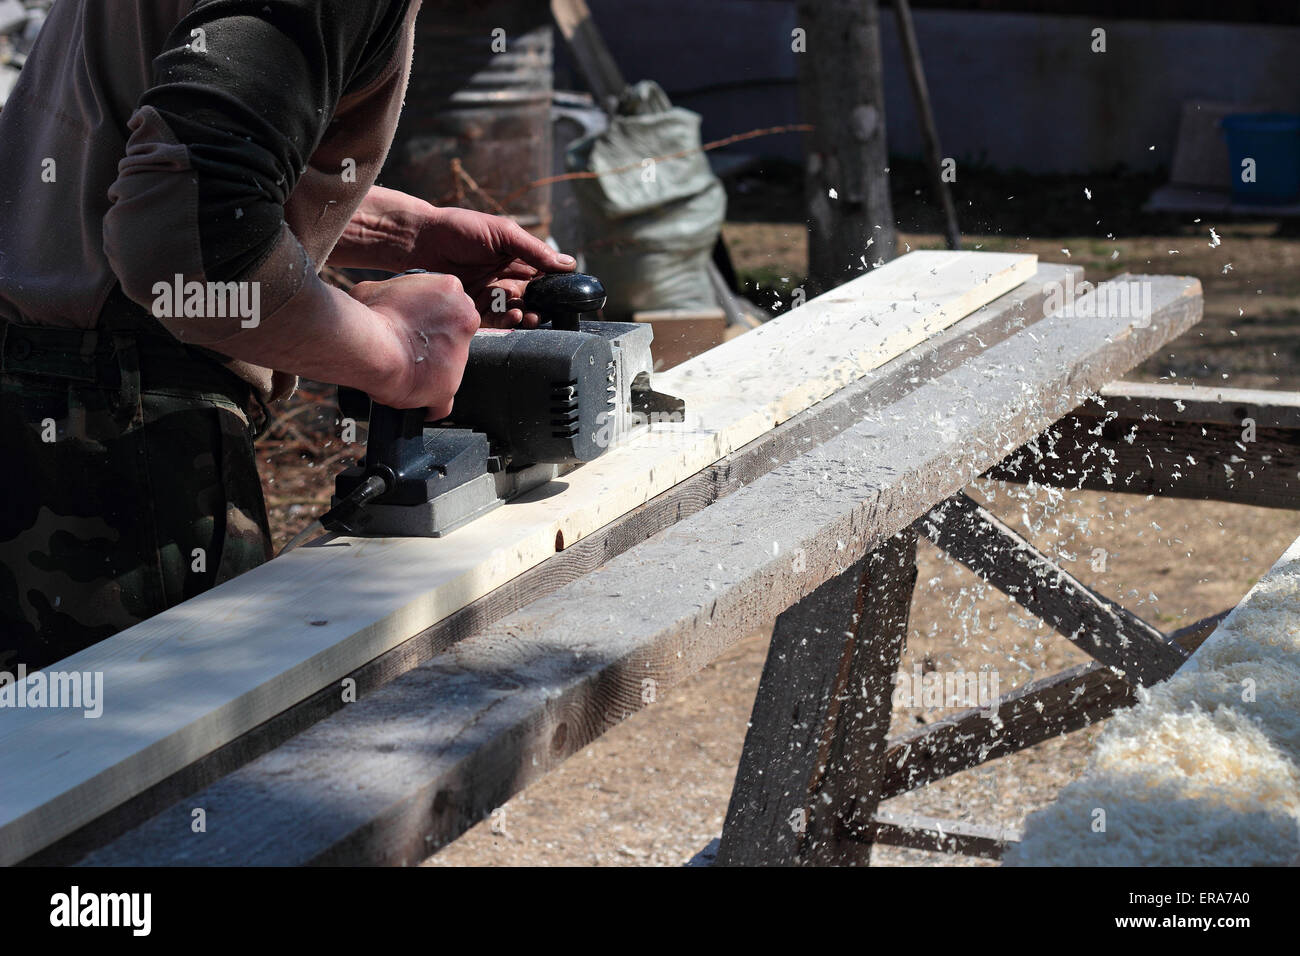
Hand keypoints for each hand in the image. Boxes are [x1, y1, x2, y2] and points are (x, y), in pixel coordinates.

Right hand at [348, 272, 479, 418]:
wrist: (372, 346)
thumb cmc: (372, 315)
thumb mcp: (376, 289)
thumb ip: (393, 293)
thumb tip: (383, 302)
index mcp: (450, 290)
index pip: (449, 302)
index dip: (429, 314)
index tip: (415, 322)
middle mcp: (465, 320)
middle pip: (456, 332)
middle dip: (435, 339)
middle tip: (411, 344)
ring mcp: (460, 356)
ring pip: (450, 366)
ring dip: (431, 369)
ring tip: (405, 370)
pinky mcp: (448, 386)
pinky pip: (443, 403)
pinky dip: (430, 405)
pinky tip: (417, 403)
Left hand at [409, 206, 575, 327]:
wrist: (419, 242)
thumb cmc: (460, 229)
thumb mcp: (502, 233)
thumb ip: (533, 249)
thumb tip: (568, 264)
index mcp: (517, 260)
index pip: (545, 278)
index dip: (555, 288)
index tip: (562, 294)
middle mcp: (507, 280)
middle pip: (533, 299)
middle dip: (541, 306)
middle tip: (544, 310)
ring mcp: (491, 297)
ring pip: (517, 313)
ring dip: (526, 316)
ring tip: (526, 314)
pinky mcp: (475, 310)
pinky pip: (496, 322)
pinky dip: (507, 322)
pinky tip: (511, 316)